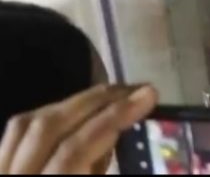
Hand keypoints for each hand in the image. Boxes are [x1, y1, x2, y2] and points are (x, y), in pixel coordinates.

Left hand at [0, 84, 157, 173]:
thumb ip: (99, 171)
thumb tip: (116, 134)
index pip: (76, 149)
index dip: (114, 117)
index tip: (149, 94)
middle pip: (49, 126)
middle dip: (97, 99)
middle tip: (134, 88)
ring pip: (25, 123)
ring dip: (70, 102)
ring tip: (107, 96)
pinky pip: (13, 134)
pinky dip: (43, 115)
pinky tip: (69, 113)